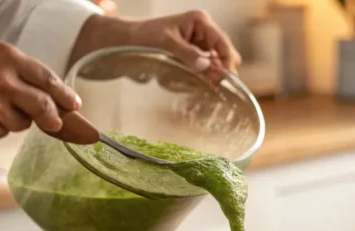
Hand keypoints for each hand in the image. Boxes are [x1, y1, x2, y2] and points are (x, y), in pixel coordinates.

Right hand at [0, 42, 82, 145]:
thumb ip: (13, 72)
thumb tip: (45, 94)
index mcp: (5, 58)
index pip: (48, 79)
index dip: (65, 95)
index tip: (75, 105)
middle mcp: (3, 83)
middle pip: (44, 107)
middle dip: (53, 118)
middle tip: (55, 123)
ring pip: (20, 124)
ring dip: (12, 120)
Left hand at [73, 11, 241, 81]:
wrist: (128, 41)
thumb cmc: (144, 37)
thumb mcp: (166, 44)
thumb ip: (188, 54)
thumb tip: (208, 67)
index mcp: (200, 21)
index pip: (224, 44)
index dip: (226, 63)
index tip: (221, 81)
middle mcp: (204, 32)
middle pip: (225, 55)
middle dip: (219, 70)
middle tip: (209, 84)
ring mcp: (200, 44)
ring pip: (217, 65)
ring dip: (209, 75)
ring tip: (193, 80)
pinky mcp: (195, 56)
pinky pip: (206, 70)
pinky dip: (201, 78)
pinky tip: (188, 79)